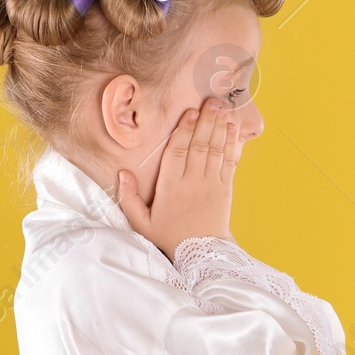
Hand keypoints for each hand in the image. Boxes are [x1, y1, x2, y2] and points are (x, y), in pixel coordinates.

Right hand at [116, 99, 242, 257]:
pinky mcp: (225, 189)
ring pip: (215, 151)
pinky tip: (232, 128)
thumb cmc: (170, 236)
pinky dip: (231, 144)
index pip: (177, 153)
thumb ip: (129, 199)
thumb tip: (122, 173)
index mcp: (170, 188)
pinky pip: (229, 162)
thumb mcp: (142, 223)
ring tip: (222, 107)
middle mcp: (192, 183)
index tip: (190, 112)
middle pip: (199, 146)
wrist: (202, 254)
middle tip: (211, 100)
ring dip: (219, 127)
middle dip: (206, 121)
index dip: (184, 131)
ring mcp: (211, 185)